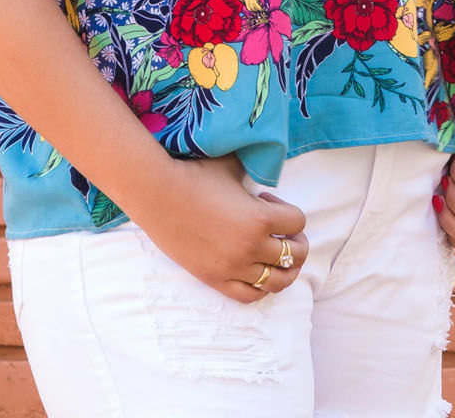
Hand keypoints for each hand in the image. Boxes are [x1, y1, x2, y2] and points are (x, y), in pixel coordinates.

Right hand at [127, 153, 307, 303]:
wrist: (156, 194)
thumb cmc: (195, 174)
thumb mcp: (233, 166)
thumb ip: (256, 168)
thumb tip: (268, 160)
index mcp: (260, 218)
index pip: (298, 222)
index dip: (287, 209)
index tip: (265, 200)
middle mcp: (250, 247)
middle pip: (295, 254)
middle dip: (295, 240)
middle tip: (282, 230)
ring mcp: (233, 267)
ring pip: (278, 281)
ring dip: (286, 269)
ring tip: (278, 254)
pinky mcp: (214, 279)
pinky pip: (250, 295)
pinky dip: (262, 287)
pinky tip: (258, 270)